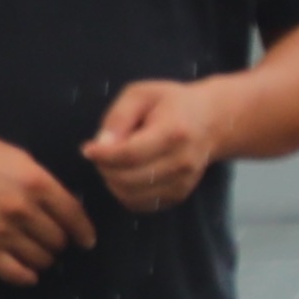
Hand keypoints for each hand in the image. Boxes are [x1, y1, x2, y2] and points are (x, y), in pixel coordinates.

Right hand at [0, 120, 97, 284]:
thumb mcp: (16, 156)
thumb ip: (40, 181)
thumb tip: (59, 206)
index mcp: (36, 182)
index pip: (73, 215)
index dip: (84, 231)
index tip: (86, 241)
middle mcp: (24, 209)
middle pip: (58, 240)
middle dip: (59, 242)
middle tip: (52, 240)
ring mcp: (2, 231)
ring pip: (40, 258)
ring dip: (44, 258)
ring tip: (37, 252)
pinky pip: (14, 273)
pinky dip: (27, 276)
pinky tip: (29, 274)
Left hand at [84, 76, 235, 214]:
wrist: (211, 121)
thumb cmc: (172, 103)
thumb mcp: (141, 94)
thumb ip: (118, 117)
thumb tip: (101, 144)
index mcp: (173, 132)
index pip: (130, 154)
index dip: (103, 155)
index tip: (88, 149)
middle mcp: (181, 162)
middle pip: (128, 179)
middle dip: (104, 168)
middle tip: (100, 153)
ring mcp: (182, 183)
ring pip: (130, 195)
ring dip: (112, 181)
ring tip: (114, 162)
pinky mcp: (178, 196)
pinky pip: (139, 204)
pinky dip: (124, 192)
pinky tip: (127, 173)